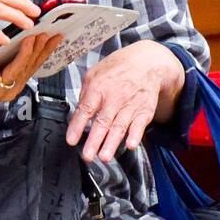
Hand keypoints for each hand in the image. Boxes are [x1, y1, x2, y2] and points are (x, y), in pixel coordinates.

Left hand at [0, 30, 64, 121]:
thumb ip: (7, 54)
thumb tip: (20, 32)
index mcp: (14, 82)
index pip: (35, 64)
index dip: (47, 50)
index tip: (57, 35)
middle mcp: (8, 89)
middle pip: (28, 67)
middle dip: (39, 49)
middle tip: (46, 32)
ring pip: (12, 72)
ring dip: (21, 55)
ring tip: (27, 39)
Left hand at [65, 40, 185, 162]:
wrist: (147, 62)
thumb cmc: (118, 69)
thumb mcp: (95, 73)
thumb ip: (85, 93)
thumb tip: (78, 113)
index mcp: (99, 87)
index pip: (86, 109)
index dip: (77, 125)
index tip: (71, 140)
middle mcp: (115, 97)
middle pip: (103, 122)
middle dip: (94, 141)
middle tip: (87, 156)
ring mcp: (130, 104)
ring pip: (120, 126)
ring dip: (112, 143)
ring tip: (104, 157)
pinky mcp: (144, 110)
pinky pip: (139, 125)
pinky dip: (136, 135)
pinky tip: (131, 145)